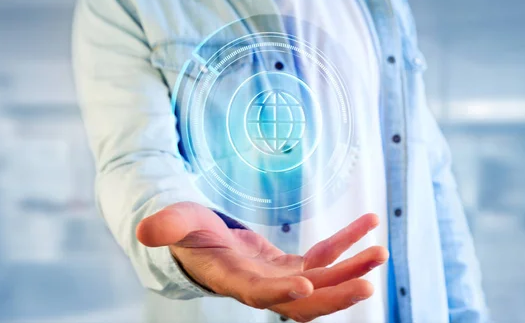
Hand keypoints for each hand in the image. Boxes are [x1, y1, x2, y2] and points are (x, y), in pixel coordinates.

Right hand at [136, 202, 387, 322]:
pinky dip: (346, 242)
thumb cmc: (187, 232)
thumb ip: (165, 225)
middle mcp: (261, 286)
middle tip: (368, 283)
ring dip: (350, 269)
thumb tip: (144, 230)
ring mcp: (280, 277)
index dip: (279, 293)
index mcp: (232, 280)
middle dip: (334, 295)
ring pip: (321, 281)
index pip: (257, 294)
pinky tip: (369, 223)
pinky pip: (325, 255)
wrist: (202, 242)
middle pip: (302, 303)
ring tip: (380, 251)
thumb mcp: (176, 222)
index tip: (306, 283)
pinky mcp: (292, 264)